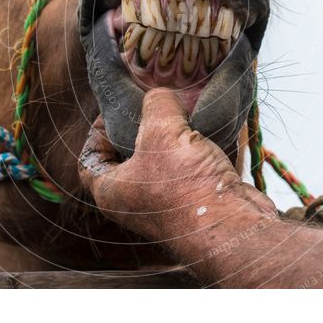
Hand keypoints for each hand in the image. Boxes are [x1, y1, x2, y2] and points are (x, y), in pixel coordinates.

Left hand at [78, 88, 274, 242]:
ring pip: (164, 159)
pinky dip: (198, 146)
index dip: (97, 131)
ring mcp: (168, 202)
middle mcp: (135, 200)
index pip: (90, 159)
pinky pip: (191, 166)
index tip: (115, 110)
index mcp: (111, 190)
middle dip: (142, 126)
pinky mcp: (198, 199)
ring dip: (174, 134)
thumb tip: (162, 96)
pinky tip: (208, 125)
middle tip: (154, 103)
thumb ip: (156, 103)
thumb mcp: (161, 130)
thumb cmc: (185, 187)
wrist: (233, 227)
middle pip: (129, 155)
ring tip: (184, 109)